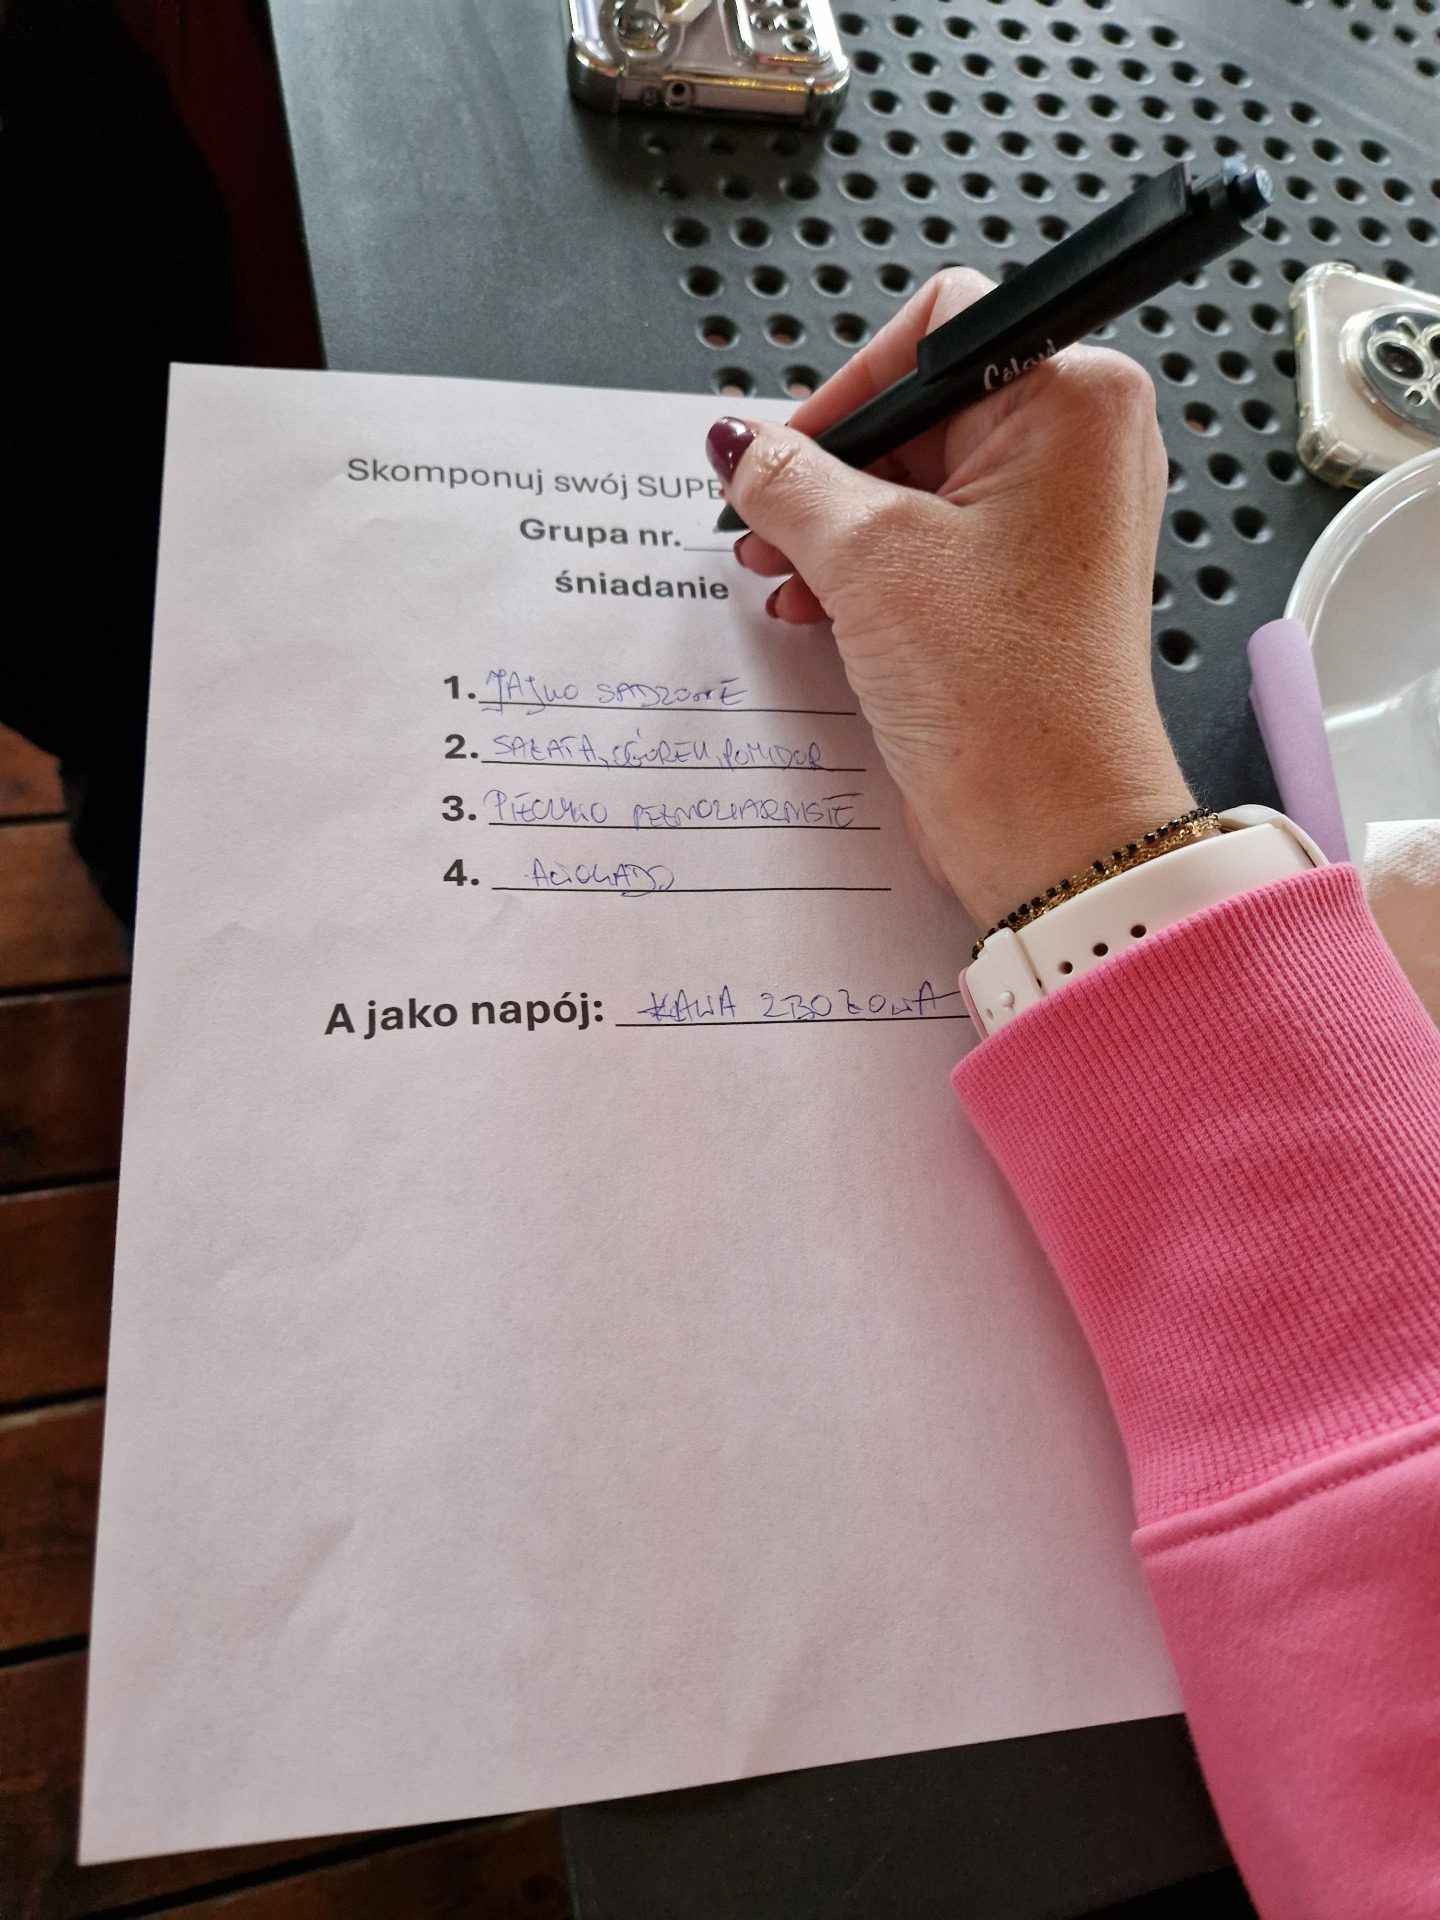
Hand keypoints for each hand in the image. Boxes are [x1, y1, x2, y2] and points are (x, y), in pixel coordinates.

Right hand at [706, 269, 1195, 931]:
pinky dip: (866, 571)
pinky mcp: (1027, 587)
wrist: (1051, 827)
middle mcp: (1079, 448)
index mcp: (1073, 398)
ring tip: (783, 575)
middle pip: (917, 413)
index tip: (783, 449)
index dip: (844, 388)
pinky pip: (931, 546)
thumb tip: (737, 439)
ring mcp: (1055, 522)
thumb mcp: (865, 558)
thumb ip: (786, 478)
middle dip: (828, 473)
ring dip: (832, 529)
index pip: (932, 330)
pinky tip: (817, 609)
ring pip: (914, 486)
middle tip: (767, 519)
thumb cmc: (1007, 695)